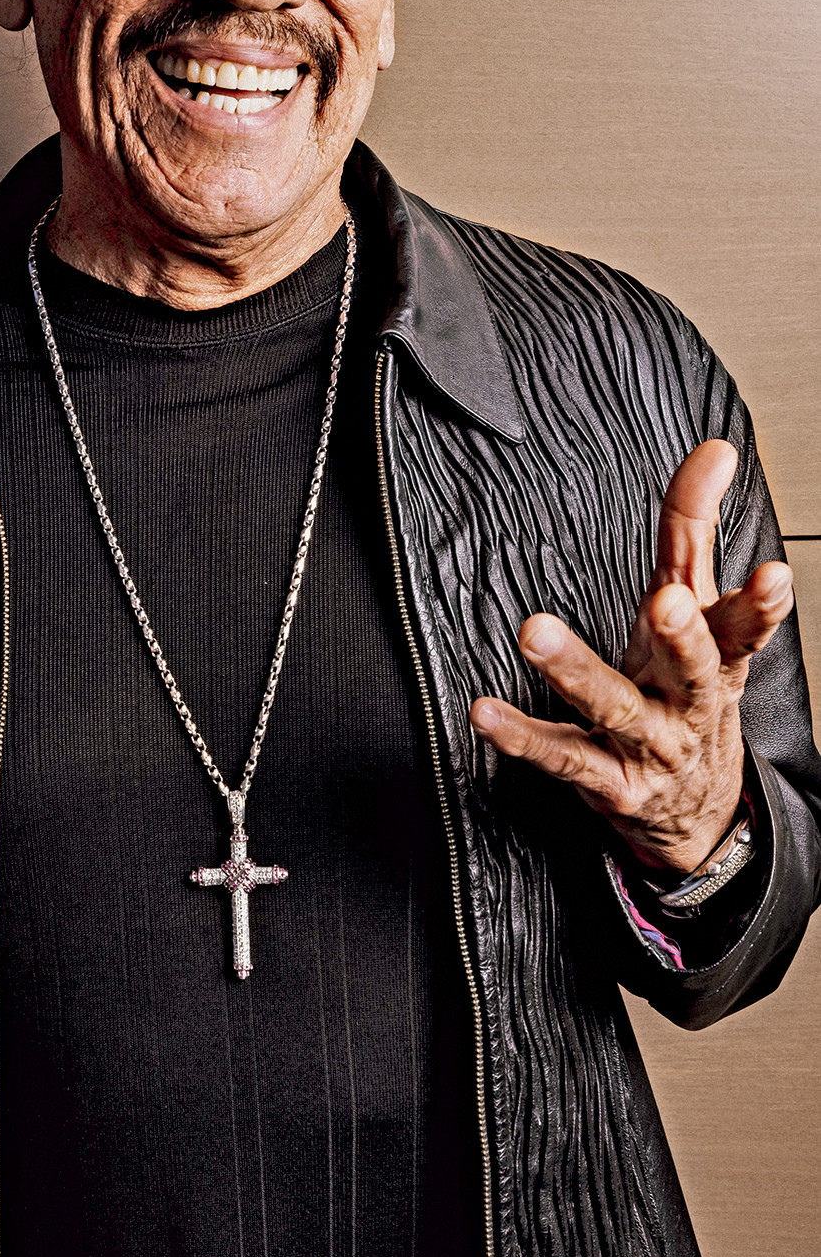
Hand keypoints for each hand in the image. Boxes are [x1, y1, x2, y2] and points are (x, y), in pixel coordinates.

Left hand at [470, 440, 793, 873]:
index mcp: (716, 655)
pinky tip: (485, 712)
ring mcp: (650, 744)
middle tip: (665, 602)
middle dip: (683, 634)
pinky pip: (562, 755)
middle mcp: (689, 700)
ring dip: (575, 669)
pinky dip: (521, 736)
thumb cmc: (683, 689)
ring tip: (533, 632)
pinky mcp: (608, 780)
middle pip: (695, 666)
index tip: (771, 573)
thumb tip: (715, 449)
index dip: (760, 600)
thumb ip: (693, 528)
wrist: (689, 807)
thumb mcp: (694, 608)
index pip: (740, 618)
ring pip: (617, 707)